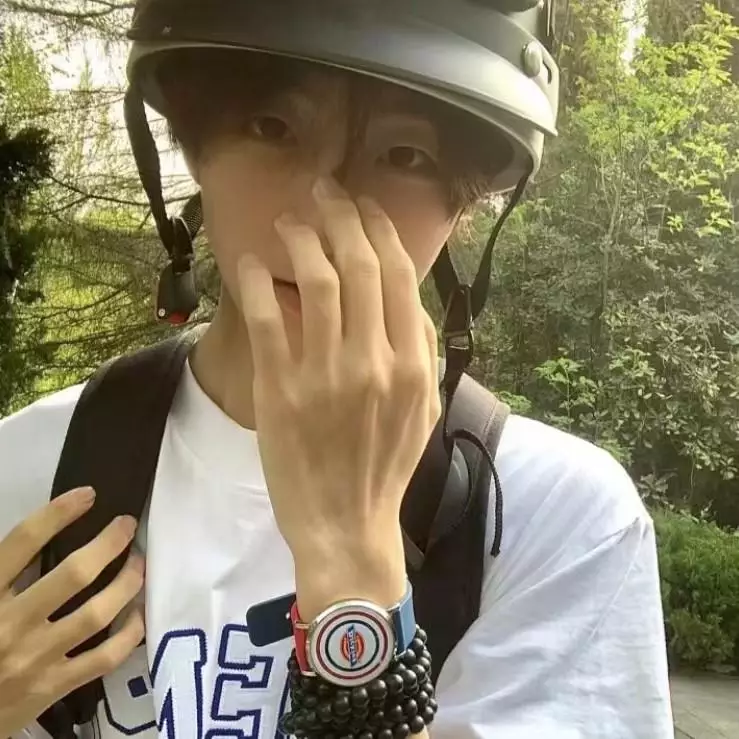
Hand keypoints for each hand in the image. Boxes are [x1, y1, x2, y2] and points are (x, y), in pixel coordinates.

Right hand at [0, 487, 143, 735]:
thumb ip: (4, 569)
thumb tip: (45, 535)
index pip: (23, 543)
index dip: (58, 513)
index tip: (88, 495)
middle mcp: (11, 625)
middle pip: (74, 574)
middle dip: (109, 543)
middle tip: (127, 525)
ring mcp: (35, 659)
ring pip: (97, 614)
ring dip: (127, 583)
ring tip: (138, 563)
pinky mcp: (53, 688)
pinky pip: (104, 657)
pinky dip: (129, 632)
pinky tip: (139, 611)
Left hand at [238, 177, 440, 615]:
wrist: (347, 525)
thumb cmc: (384, 468)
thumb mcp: (423, 411)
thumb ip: (419, 351)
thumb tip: (405, 298)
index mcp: (411, 363)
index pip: (398, 275)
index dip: (378, 230)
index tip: (362, 208)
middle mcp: (374, 361)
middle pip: (358, 264)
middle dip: (340, 216)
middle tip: (324, 193)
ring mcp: (326, 374)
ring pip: (316, 281)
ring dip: (301, 238)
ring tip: (289, 222)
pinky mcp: (280, 389)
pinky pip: (268, 319)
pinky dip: (258, 282)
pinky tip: (251, 263)